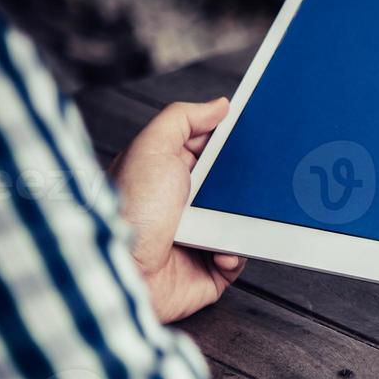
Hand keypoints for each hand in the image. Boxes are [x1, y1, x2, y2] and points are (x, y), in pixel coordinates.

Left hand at [109, 99, 244, 322]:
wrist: (124, 273)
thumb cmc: (128, 212)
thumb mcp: (151, 147)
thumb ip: (183, 118)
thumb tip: (219, 105)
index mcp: (167, 174)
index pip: (208, 149)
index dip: (229, 140)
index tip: (253, 132)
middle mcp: (183, 206)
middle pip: (230, 184)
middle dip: (246, 180)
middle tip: (253, 177)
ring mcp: (197, 238)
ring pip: (240, 220)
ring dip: (243, 219)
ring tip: (230, 218)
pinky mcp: (210, 270)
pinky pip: (240, 256)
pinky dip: (237, 252)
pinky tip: (220, 249)